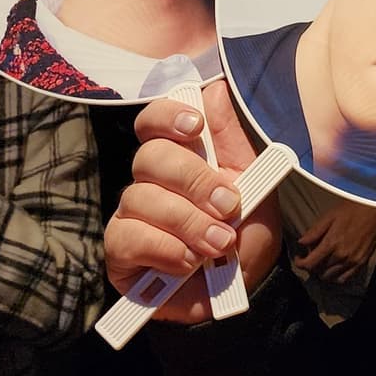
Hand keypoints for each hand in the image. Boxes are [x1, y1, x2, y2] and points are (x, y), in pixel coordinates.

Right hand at [104, 80, 281, 324]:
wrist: (246, 285)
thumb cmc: (246, 230)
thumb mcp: (253, 182)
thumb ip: (233, 139)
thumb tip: (215, 89)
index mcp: (181, 157)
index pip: (153, 122)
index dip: (167, 116)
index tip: (195, 127)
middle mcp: (151, 182)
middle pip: (149, 158)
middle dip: (193, 180)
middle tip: (228, 205)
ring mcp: (132, 216)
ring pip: (140, 199)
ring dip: (187, 222)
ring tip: (219, 243)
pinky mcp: (121, 252)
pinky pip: (128, 237)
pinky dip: (165, 248)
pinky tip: (189, 262)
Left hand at [291, 201, 375, 283]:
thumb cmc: (353, 209)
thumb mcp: (330, 216)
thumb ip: (315, 231)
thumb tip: (301, 242)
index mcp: (332, 243)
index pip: (310, 263)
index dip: (300, 264)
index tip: (298, 259)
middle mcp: (342, 255)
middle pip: (319, 271)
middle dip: (311, 266)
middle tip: (310, 258)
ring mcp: (352, 261)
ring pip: (330, 277)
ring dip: (322, 272)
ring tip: (321, 263)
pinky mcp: (361, 263)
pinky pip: (345, 278)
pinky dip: (336, 277)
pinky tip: (334, 268)